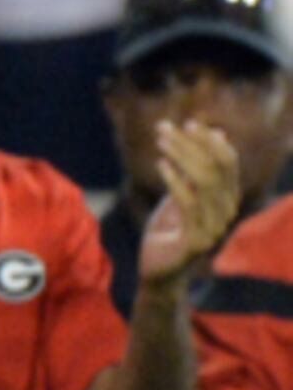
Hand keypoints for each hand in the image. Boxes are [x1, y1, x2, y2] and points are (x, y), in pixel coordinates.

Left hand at [141, 117, 244, 285]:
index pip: (229, 163)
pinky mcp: (197, 241)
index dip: (211, 141)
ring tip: (160, 141)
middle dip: (191, 144)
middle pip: (216, 169)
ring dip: (181, 157)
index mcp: (227, 198)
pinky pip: (189, 204)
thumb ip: (193, 167)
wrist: (160, 267)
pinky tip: (161, 165)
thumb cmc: (171, 225)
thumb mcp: (182, 191)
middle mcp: (227, 212)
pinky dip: (175, 181)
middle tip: (164, 128)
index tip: (189, 122)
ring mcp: (215, 227)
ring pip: (204, 183)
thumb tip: (211, 130)